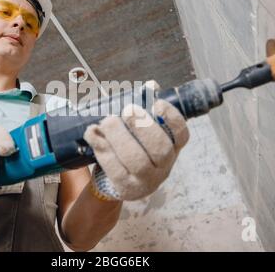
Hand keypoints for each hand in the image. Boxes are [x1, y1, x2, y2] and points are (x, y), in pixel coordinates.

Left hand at [84, 81, 188, 200]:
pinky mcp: (126, 188)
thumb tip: (151, 86)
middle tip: (127, 110)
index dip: (172, 119)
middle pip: (160, 149)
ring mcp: (146, 180)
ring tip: (107, 121)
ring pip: (137, 161)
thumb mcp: (141, 130)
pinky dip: (103, 150)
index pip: (181, 135)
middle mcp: (164, 166)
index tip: (158, 103)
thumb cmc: (133, 147)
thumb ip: (144, 108)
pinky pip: (116, 170)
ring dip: (120, 137)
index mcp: (172, 147)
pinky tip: (93, 135)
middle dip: (143, 127)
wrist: (118, 180)